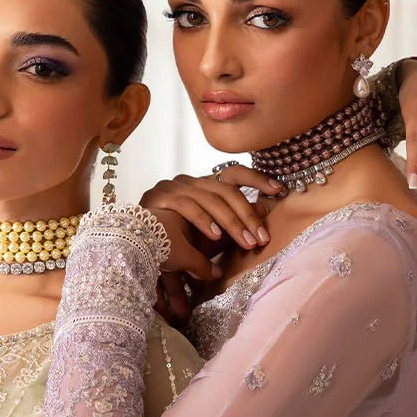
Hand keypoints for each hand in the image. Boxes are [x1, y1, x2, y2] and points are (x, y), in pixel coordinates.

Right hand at [143, 168, 282, 255]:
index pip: (235, 172)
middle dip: (248, 216)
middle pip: (227, 190)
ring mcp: (175, 186)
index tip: (279, 190)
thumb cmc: (176, 240)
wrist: (136, 242)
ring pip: (211, 199)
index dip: (258, 179)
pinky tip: (216, 237)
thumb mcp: (211, 234)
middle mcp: (191, 180)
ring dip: (232, 224)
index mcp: (204, 184)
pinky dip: (204, 221)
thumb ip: (233, 225)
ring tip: (247, 243)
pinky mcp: (160, 196)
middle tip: (262, 238)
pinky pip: (187, 205)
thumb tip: (263, 217)